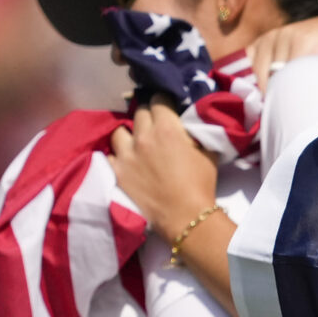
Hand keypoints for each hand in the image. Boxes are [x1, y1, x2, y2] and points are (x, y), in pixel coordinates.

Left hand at [109, 103, 218, 242]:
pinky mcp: (117, 172)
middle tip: (154, 123)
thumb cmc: (201, 184)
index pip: (158, 100)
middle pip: (139, 111)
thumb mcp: (208, 152)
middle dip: (147, 114)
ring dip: (128, 133)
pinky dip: (118, 155)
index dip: (163, 100)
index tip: (167, 105)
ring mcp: (126, 154)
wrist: (185, 216)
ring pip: (119, 130)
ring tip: (135, 141)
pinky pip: (110, 155)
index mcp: (167, 129)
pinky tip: (125, 160)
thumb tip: (191, 124)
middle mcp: (143, 136)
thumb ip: (196, 133)